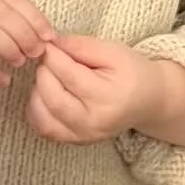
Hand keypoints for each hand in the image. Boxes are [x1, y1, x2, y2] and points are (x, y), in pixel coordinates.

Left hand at [25, 34, 154, 145]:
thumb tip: (53, 42)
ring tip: (49, 76)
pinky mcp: (74, 141)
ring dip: (38, 91)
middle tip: (48, 58)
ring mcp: (83, 136)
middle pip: (53, 97)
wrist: (147, 101)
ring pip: (43, 116)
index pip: (69, 75)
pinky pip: (45, 129)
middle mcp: (94, 122)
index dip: (53, 56)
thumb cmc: (132, 72)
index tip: (48, 44)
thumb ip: (82, 46)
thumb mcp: (114, 51)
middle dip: (44, 72)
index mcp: (108, 97)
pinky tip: (45, 94)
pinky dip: (38, 110)